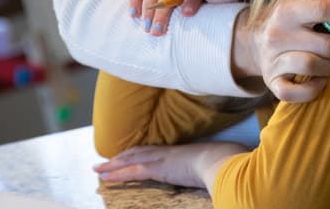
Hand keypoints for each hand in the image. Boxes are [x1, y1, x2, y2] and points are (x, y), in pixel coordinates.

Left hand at [94, 142, 245, 190]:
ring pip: (132, 160)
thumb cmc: (230, 164)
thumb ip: (218, 170)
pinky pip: (133, 171)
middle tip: (106, 162)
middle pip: (140, 153)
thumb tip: (224, 176)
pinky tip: (106, 176)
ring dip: (114, 164)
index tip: (130, 156)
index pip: (157, 152)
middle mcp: (171, 153)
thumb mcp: (224, 166)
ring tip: (99, 169)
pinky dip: (118, 173)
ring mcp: (164, 159)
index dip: (141, 153)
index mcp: (184, 153)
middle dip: (122, 157)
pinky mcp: (159, 168)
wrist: (225, 160)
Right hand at [232, 0, 329, 102]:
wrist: (255, 39)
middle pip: (324, 44)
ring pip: (312, 66)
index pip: (321, 9)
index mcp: (286, 9)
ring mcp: (272, 59)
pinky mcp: (272, 81)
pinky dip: (311, 90)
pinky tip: (322, 82)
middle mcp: (277, 34)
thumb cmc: (290, 12)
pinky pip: (292, 92)